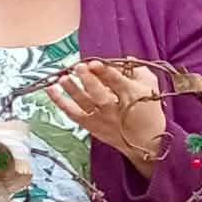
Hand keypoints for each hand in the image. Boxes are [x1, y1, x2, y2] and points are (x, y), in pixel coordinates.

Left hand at [47, 60, 167, 172]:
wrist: (147, 142)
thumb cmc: (149, 110)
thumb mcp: (150, 86)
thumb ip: (138, 70)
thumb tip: (126, 59)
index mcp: (131, 95)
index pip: (117, 82)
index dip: (105, 72)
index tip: (94, 63)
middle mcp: (115, 109)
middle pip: (99, 94)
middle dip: (88, 80)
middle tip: (78, 68)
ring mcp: (102, 120)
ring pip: (84, 104)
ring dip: (72, 90)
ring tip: (62, 78)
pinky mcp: (92, 127)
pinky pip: (74, 115)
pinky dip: (61, 103)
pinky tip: (51, 90)